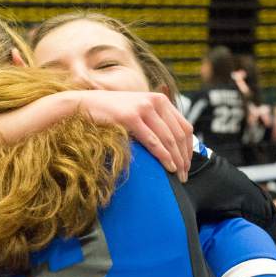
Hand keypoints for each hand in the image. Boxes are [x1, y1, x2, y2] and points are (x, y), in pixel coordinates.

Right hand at [75, 90, 192, 181]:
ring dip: (177, 160)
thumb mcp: (138, 113)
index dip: (189, 149)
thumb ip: (154, 123)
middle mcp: (155, 101)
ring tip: (178, 176)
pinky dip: (164, 156)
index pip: (185, 127)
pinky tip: (169, 168)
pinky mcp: (131, 117)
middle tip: (184, 176)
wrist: (86, 104)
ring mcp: (143, 108)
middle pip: (179, 135)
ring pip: (169, 139)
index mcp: (161, 100)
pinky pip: (153, 141)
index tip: (187, 165)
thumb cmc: (112, 114)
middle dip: (184, 158)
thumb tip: (172, 147)